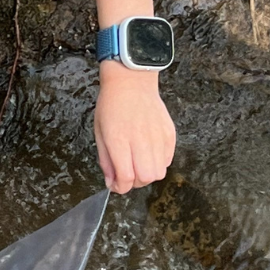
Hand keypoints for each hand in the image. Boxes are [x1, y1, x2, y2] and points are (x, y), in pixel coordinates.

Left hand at [93, 63, 175, 193]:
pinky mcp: (169, 133)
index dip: (121, 188)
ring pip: (159, 172)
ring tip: (138, 164)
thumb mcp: (100, 133)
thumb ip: (106, 160)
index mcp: (119, 140)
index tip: (116, 186)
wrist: (131, 81)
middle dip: (135, 183)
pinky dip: (158, 162)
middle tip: (127, 175)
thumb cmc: (112, 105)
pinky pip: (168, 159)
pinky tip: (148, 153)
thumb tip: (111, 182)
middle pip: (146, 178)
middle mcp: (141, 140)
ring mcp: (158, 136)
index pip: (126, 177)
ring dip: (148, 174)